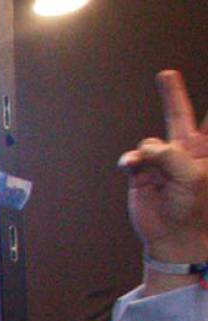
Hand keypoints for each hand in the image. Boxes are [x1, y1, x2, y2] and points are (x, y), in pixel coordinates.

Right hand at [122, 70, 207, 273]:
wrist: (172, 236)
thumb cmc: (193, 207)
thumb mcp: (192, 177)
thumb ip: (171, 155)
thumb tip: (146, 149)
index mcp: (204, 149)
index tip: (175, 81)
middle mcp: (183, 151)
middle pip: (178, 115)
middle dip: (172, 93)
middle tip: (165, 74)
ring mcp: (161, 161)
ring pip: (150, 143)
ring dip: (148, 154)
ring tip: (151, 168)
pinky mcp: (141, 173)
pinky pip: (132, 158)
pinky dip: (130, 160)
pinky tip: (130, 165)